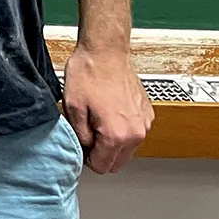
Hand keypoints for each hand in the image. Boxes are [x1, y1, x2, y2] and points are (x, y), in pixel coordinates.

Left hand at [62, 45, 154, 173]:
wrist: (106, 52)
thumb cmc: (89, 74)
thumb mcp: (72, 108)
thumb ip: (79, 136)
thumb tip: (84, 149)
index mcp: (117, 135)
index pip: (102, 166)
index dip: (87, 158)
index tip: (80, 147)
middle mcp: (136, 133)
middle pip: (117, 162)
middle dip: (100, 154)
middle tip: (86, 134)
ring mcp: (144, 123)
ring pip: (127, 149)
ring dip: (112, 142)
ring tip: (96, 120)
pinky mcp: (147, 114)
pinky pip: (134, 133)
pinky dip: (122, 130)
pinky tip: (108, 113)